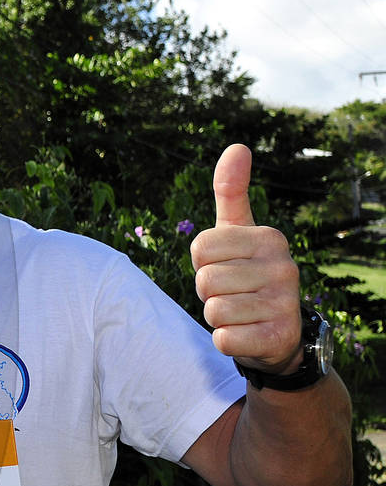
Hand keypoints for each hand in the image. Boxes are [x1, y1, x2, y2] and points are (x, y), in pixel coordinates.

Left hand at [191, 143, 302, 373]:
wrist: (277, 334)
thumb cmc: (247, 276)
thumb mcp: (238, 232)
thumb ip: (231, 192)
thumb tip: (237, 146)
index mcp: (269, 237)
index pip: (200, 247)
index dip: (202, 262)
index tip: (226, 265)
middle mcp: (284, 266)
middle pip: (204, 279)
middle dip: (208, 291)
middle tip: (234, 293)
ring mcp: (284, 303)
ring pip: (212, 309)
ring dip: (217, 316)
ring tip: (241, 312)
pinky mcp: (278, 337)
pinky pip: (223, 338)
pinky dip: (226, 340)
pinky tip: (248, 333)